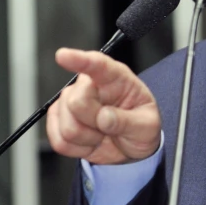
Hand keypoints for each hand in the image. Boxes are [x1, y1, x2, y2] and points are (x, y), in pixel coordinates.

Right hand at [46, 49, 160, 163]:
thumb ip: (129, 121)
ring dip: (88, 138)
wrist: (130, 147)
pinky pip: (59, 141)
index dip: (78, 59)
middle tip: (110, 124)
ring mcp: (70, 101)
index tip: (62, 55)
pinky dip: (78, 149)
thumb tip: (104, 117)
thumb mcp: (147, 126)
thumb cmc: (140, 128)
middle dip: (94, 121)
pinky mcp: (58, 119)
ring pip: (67, 125)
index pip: (97, 64)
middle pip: (76, 101)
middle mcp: (89, 85)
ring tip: (102, 133)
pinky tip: (90, 141)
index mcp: (115, 78)